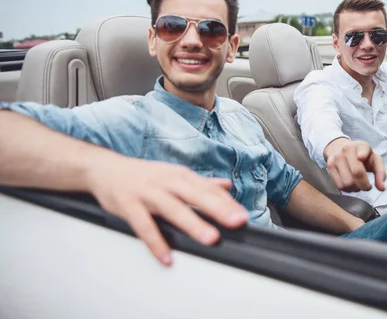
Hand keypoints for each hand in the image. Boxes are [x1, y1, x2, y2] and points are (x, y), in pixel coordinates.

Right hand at [86, 156, 248, 266]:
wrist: (105, 169)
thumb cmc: (144, 175)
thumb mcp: (174, 174)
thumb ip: (201, 183)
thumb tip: (227, 185)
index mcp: (180, 175)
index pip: (208, 188)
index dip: (227, 203)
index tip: (243, 216)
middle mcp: (166, 182)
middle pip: (196, 195)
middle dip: (218, 209)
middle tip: (236, 222)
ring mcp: (147, 193)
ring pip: (173, 209)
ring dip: (192, 224)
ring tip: (210, 239)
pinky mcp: (129, 205)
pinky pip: (144, 226)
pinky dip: (155, 242)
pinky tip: (167, 257)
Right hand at [324, 139, 385, 191]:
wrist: (340, 148)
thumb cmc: (361, 156)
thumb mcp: (374, 159)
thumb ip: (380, 173)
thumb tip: (381, 188)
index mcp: (361, 146)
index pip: (363, 150)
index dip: (362, 154)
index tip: (361, 157)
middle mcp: (347, 150)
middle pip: (356, 172)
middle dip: (364, 185)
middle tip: (367, 186)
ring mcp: (337, 158)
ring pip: (347, 182)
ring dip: (356, 188)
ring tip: (358, 184)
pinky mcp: (329, 166)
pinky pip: (339, 185)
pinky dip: (348, 189)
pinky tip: (351, 184)